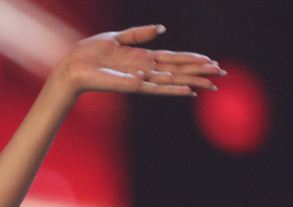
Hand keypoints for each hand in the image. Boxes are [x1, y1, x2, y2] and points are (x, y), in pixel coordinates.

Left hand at [55, 24, 222, 99]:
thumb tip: (162, 29)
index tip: (211, 61)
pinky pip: (156, 89)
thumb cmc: (89, 53)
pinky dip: (172, 90)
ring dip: (192, 82)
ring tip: (211, 85)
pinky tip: (187, 92)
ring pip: (172, 81)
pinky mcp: (132, 86)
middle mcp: (144, 70)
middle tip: (221, 75)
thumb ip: (140, 34)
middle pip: (178, 71)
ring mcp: (139, 79)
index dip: (192, 59)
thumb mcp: (117, 37)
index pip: (173, 58)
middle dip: (199, 72)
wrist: (71, 66)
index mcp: (142, 57)